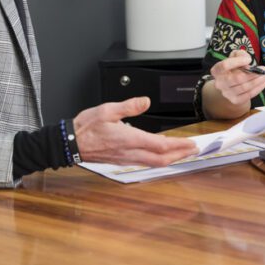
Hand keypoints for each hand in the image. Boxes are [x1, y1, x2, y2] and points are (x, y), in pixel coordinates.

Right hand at [73, 97, 196, 166]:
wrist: (70, 143)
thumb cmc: (86, 127)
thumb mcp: (107, 110)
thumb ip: (129, 106)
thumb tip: (145, 101)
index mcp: (129, 139)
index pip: (160, 145)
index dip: (178, 146)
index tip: (191, 144)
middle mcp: (130, 152)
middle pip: (161, 159)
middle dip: (180, 155)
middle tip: (194, 150)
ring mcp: (126, 159)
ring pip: (154, 163)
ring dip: (171, 159)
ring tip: (182, 153)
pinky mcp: (121, 160)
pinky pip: (144, 163)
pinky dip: (157, 160)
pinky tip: (160, 155)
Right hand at [209, 50, 264, 105]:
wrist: (230, 86)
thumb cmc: (233, 69)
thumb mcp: (234, 57)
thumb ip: (240, 55)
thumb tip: (247, 60)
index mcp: (217, 70)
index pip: (225, 65)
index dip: (237, 62)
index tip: (249, 60)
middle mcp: (220, 83)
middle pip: (238, 78)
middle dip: (254, 73)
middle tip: (264, 69)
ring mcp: (227, 93)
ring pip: (245, 87)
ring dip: (259, 81)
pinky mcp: (235, 100)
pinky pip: (249, 94)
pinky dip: (259, 88)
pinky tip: (264, 82)